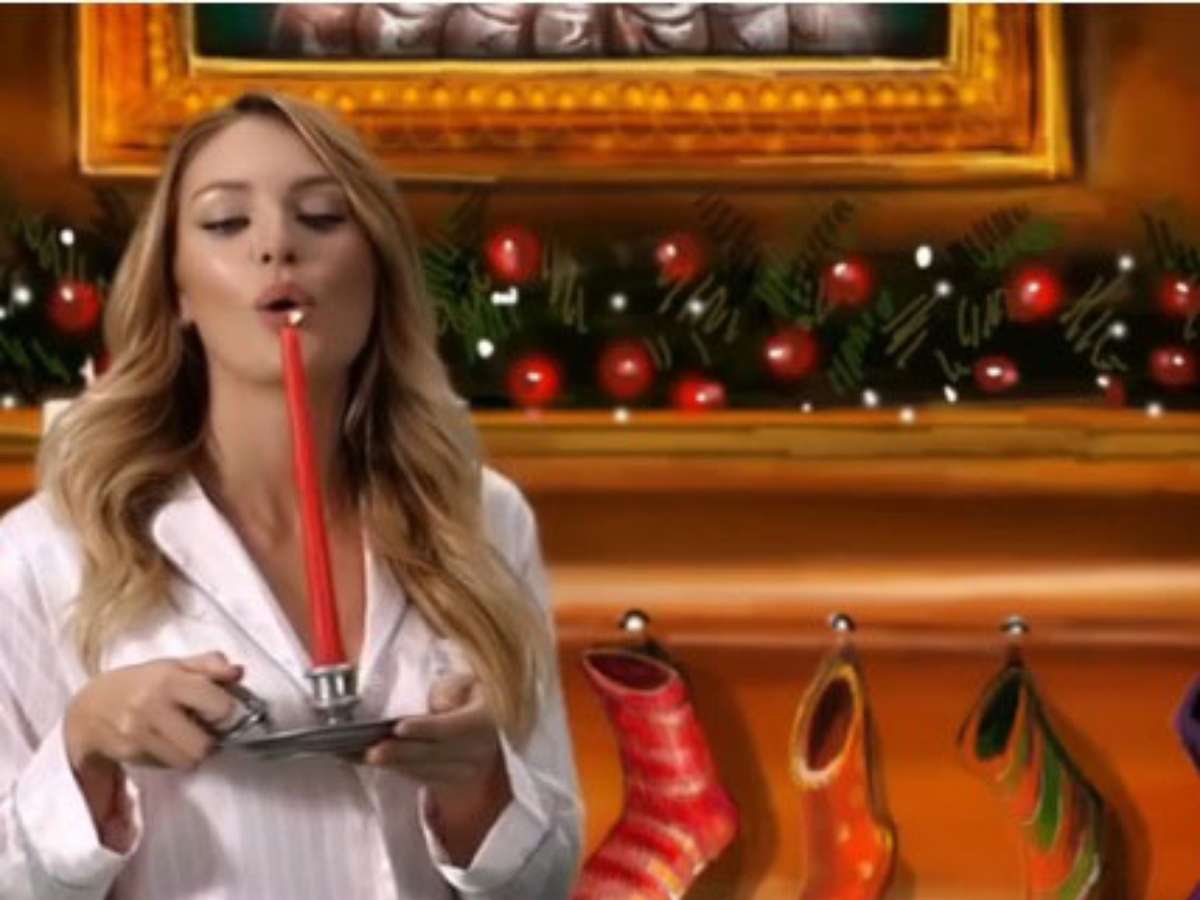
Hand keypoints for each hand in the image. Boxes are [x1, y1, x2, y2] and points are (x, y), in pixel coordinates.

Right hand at [65, 650, 243, 773]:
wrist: (90, 708)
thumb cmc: (142, 683)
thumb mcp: (175, 665)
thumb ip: (209, 665)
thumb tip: (238, 672)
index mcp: (169, 679)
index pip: (217, 705)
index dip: (228, 711)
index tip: (223, 709)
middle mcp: (151, 707)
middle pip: (202, 746)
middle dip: (210, 740)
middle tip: (204, 728)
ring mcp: (138, 734)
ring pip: (186, 761)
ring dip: (191, 752)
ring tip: (184, 735)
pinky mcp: (130, 754)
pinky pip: (167, 765)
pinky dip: (172, 757)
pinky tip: (164, 742)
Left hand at [363, 672, 511, 863]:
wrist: (496, 726)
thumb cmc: (478, 698)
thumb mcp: (472, 682)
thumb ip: (455, 689)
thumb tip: (438, 704)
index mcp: (485, 722)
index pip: (453, 727)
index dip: (425, 728)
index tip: (399, 726)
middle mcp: (479, 752)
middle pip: (435, 755)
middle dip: (400, 753)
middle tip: (371, 751)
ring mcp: (466, 772)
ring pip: (426, 771)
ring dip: (393, 765)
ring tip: (362, 756)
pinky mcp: (452, 782)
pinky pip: (421, 778)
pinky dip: (396, 770)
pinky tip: (371, 762)